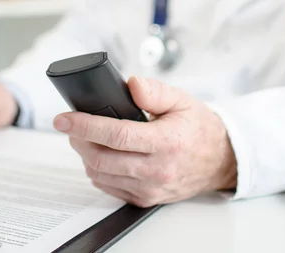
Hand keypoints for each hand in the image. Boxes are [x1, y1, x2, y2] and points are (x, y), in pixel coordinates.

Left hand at [53, 77, 237, 207]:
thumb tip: (130, 84)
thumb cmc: (199, 128)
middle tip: (70, 125)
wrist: (220, 160)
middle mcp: (157, 170)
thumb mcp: (182, 100)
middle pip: (101, 158)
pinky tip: (101, 154)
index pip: (117, 135)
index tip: (64, 118)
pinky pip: (109, 187)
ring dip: (85, 155)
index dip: (85, 125)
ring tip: (85, 136)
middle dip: (78, 139)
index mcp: (166, 142)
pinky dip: (97, 170)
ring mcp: (150, 188)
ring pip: (100, 175)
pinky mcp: (145, 199)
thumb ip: (155, 91)